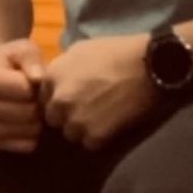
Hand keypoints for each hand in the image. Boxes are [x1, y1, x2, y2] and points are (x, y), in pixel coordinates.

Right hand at [0, 38, 45, 153]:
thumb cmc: (13, 60)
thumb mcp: (23, 49)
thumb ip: (31, 59)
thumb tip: (37, 78)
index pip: (23, 90)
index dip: (37, 86)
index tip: (35, 81)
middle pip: (25, 113)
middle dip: (39, 104)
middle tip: (39, 97)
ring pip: (24, 131)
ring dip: (37, 122)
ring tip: (35, 109)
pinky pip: (21, 146)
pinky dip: (33, 137)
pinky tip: (32, 125)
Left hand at [41, 34, 158, 150]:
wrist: (149, 65)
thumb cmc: (117, 51)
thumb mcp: (82, 49)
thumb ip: (63, 67)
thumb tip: (58, 79)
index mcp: (52, 77)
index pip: (43, 97)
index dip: (58, 98)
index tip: (74, 96)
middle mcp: (59, 101)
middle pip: (53, 118)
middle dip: (66, 115)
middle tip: (88, 108)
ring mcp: (76, 120)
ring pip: (70, 133)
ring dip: (82, 128)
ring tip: (101, 117)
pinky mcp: (95, 136)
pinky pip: (89, 143)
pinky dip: (99, 137)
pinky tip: (112, 123)